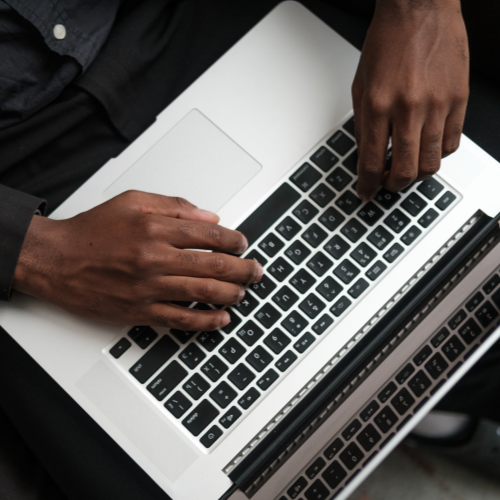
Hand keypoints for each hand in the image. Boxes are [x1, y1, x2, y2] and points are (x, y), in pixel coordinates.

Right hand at [12, 191, 261, 329]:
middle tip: (256, 271)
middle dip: (244, 269)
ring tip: (243, 291)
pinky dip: (205, 321)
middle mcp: (155, 258)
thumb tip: (209, 217)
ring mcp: (148, 288)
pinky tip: (221, 319)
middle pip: (215, 266)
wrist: (56, 260)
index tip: (243, 244)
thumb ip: (174, 206)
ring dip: (231, 294)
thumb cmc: (93, 231)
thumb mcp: (132, 202)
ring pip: (203, 293)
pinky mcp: (139, 311)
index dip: (234, 241)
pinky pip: (181, 319)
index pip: (210, 236)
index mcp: (155, 229)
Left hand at [352, 0, 468, 199]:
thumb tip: (366, 155)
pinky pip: (451, 143)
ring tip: (408, 168)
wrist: (420, 7)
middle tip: (388, 183)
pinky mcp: (459, 99)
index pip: (370, 161)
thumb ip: (363, 124)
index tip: (366, 192)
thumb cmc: (388, 41)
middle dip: (392, 185)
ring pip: (431, 163)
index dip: (367, 184)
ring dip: (417, 174)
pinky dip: (438, 154)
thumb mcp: (361, 84)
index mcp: (377, 104)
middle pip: (404, 170)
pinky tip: (428, 147)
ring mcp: (437, 104)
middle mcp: (407, 107)